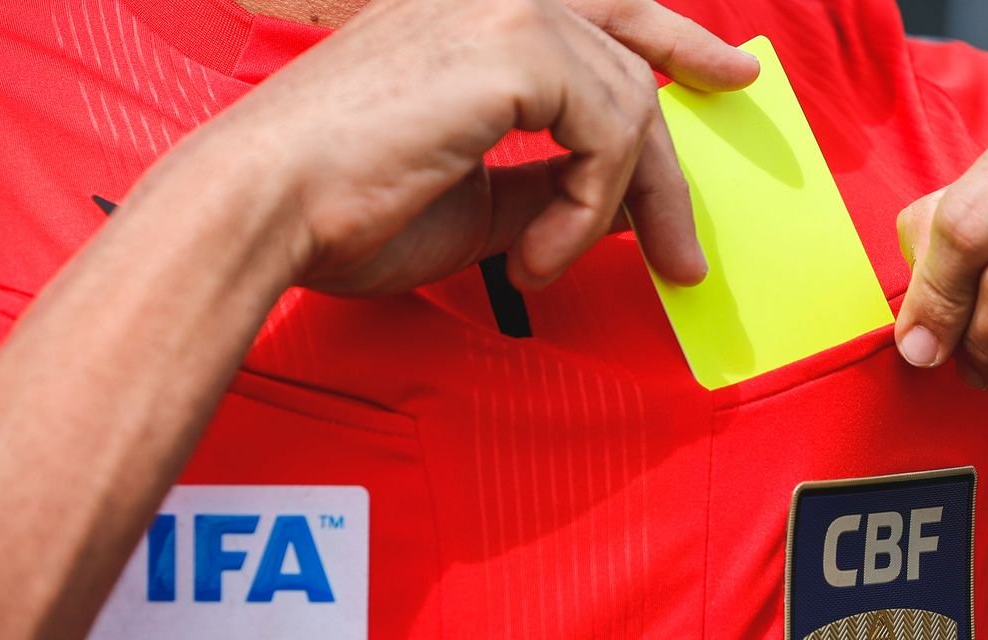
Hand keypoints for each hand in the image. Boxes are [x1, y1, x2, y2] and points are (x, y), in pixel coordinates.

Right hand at [172, 0, 757, 295]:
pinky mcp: (515, 42)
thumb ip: (549, 186)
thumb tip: (624, 205)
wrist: (262, 208)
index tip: (725, 70)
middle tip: (692, 233)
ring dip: (610, 206)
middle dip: (672, 143)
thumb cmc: (339, 209)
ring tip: (546, 266)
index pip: (598, 7)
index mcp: (468, 14)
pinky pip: (610, 132)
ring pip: (629, 103)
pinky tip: (537, 257)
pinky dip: (588, 210)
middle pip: (630, 52)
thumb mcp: (473, 201)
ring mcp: (505, 6)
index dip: (670, 34)